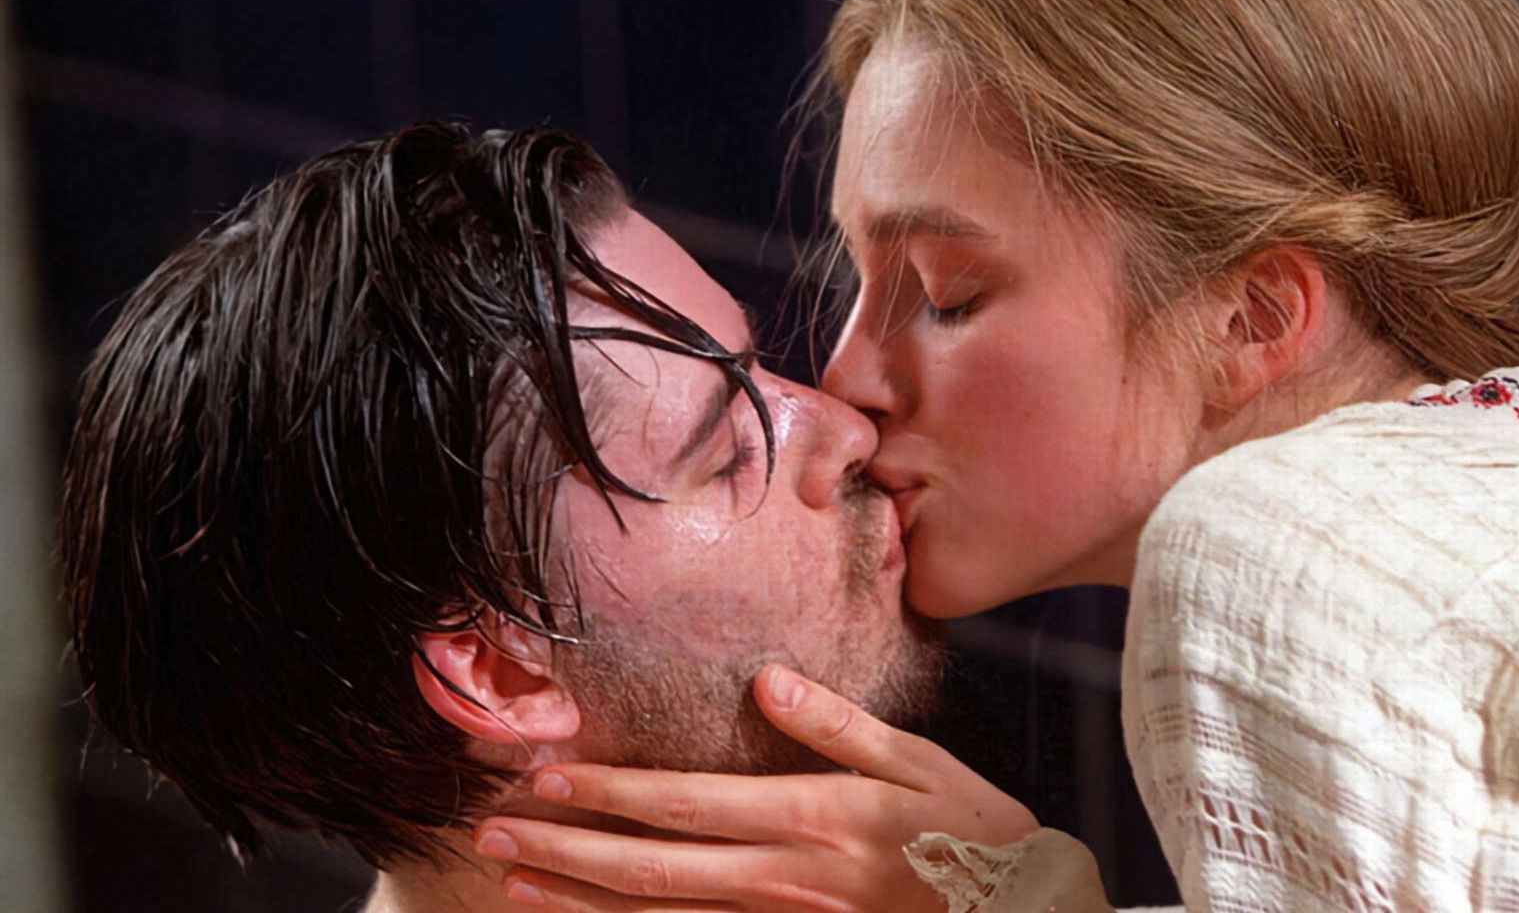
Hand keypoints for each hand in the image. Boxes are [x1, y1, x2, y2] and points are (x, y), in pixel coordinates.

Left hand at [473, 664, 1040, 910]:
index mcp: (807, 818)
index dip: (609, 793)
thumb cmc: (971, 832)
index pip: (684, 805)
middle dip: (566, 849)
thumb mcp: (916, 761)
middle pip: (651, 867)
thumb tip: (766, 681)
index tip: (545, 777)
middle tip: (493, 833)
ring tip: (515, 881)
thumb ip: (836, 725)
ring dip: (582, 899)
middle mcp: (780, 878)